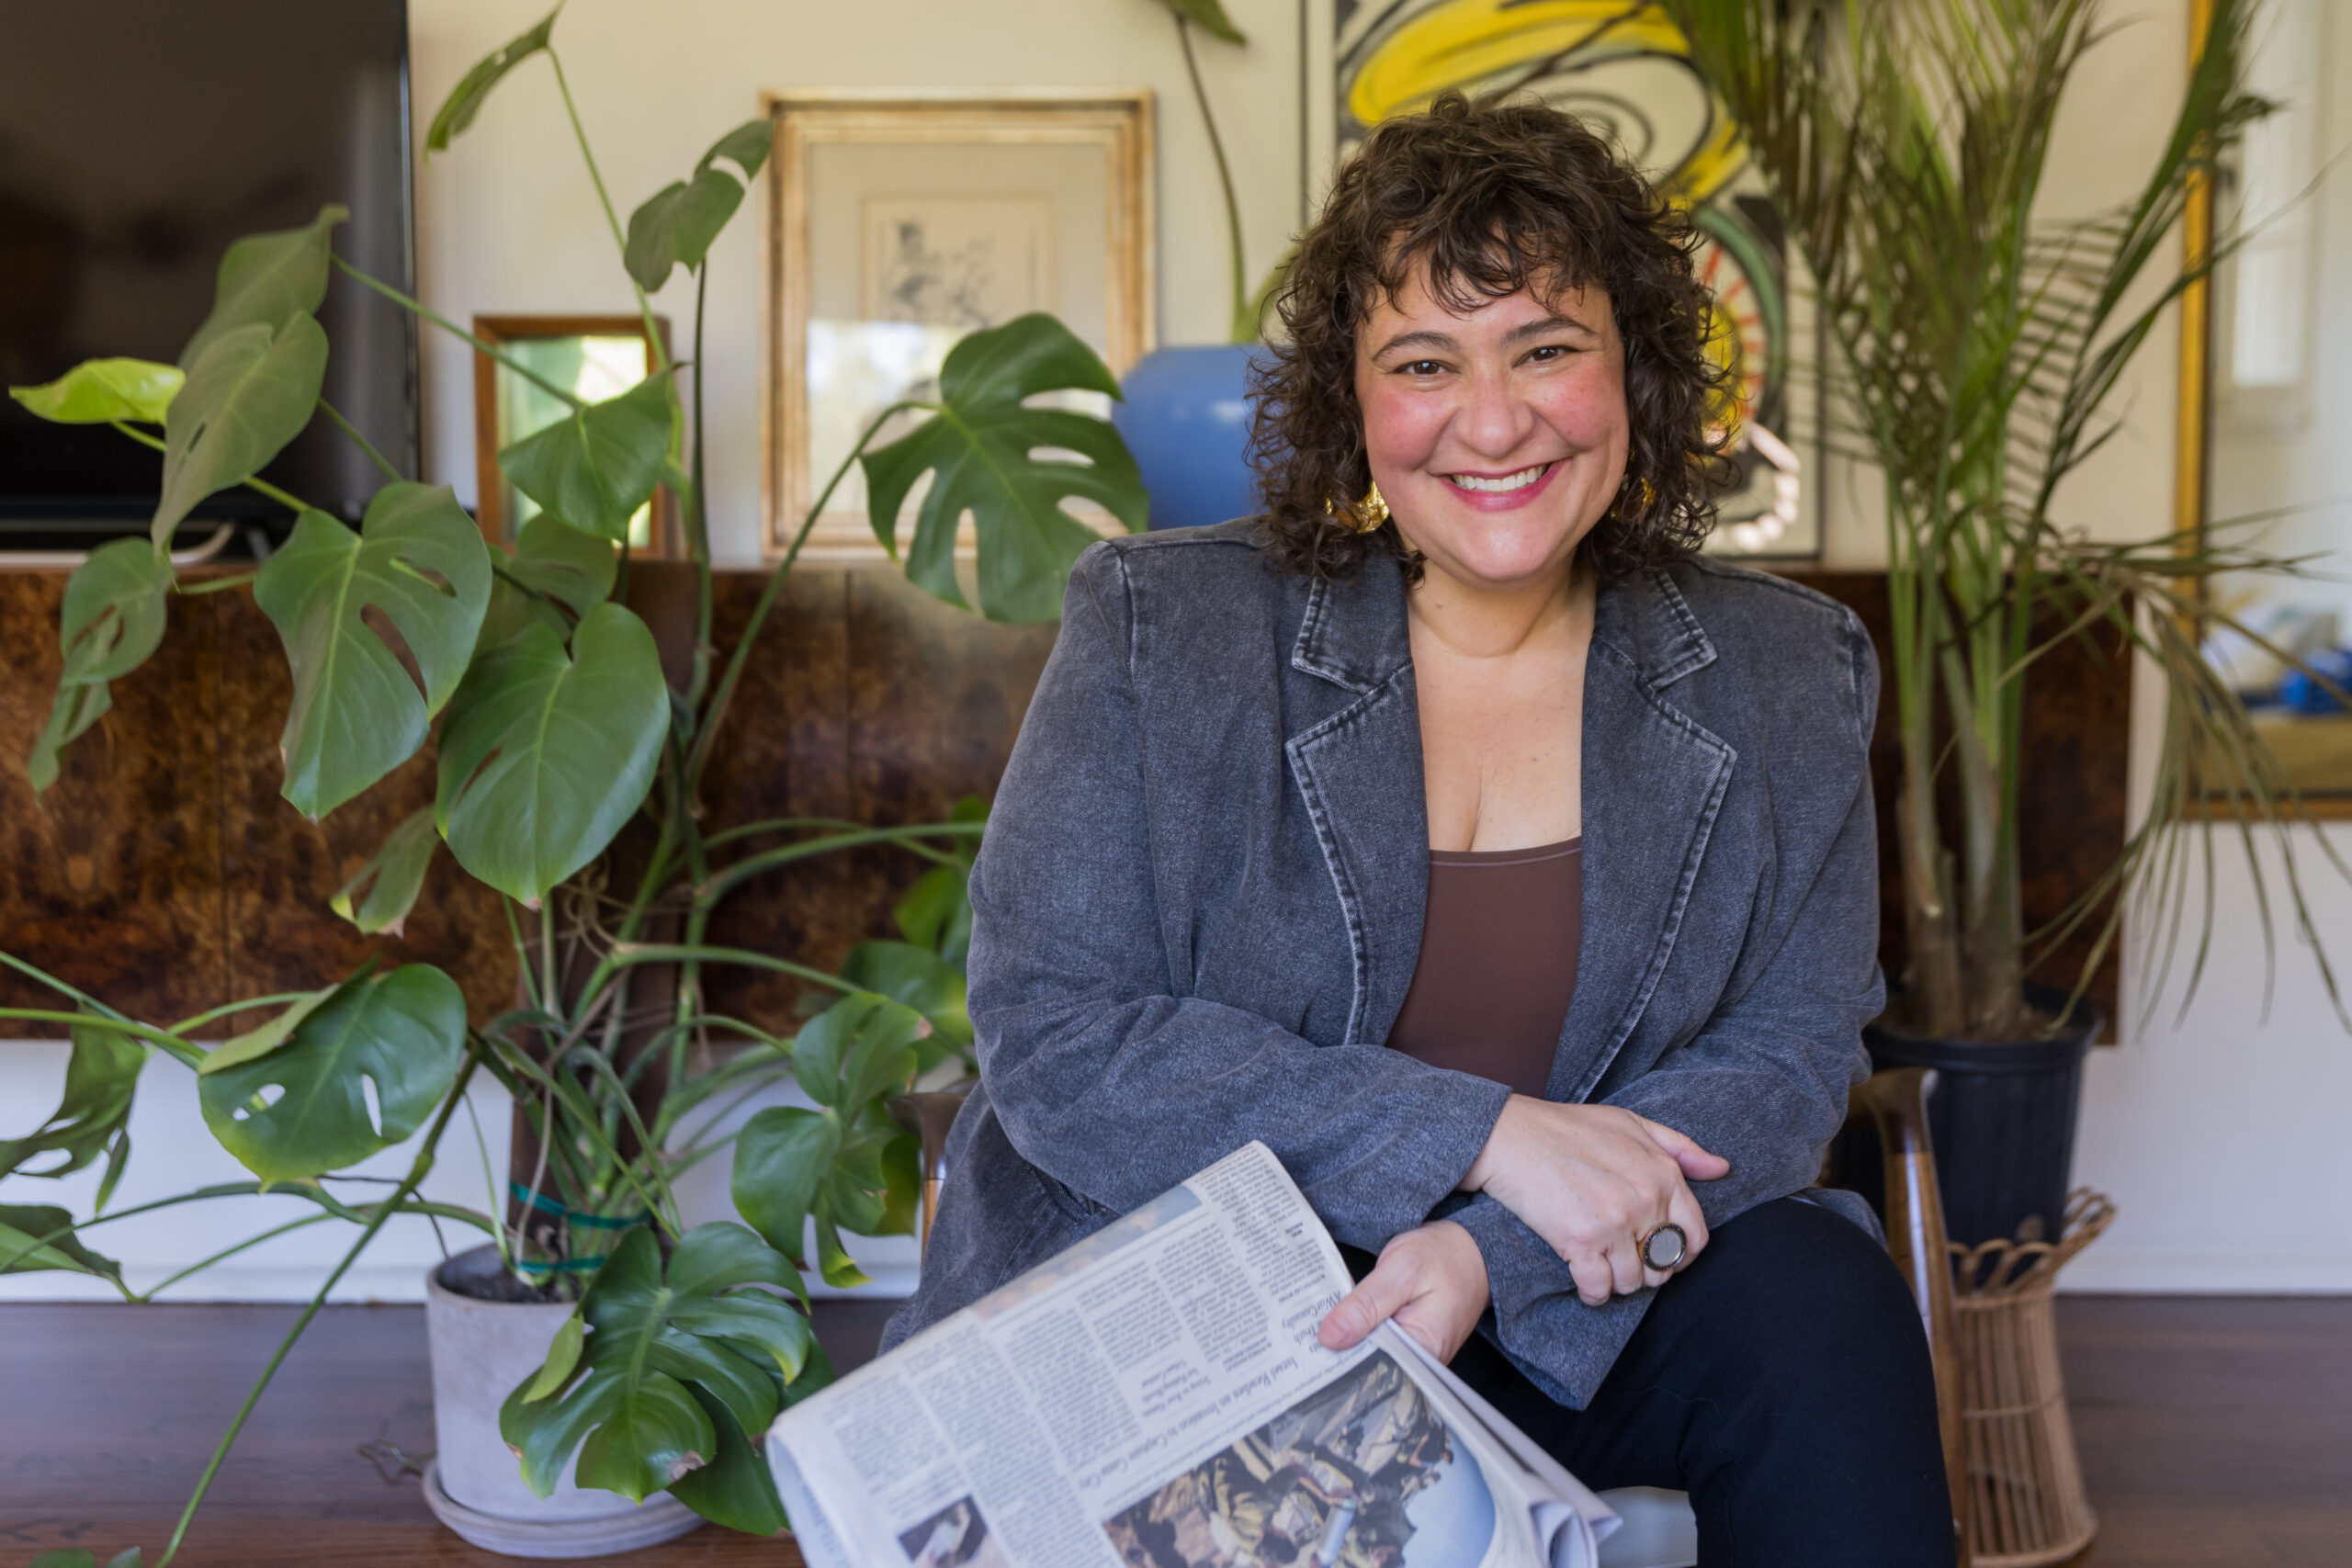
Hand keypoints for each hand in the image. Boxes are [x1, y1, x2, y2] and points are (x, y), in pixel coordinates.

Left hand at [1318, 1220, 1488, 1361]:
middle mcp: (1420, 1362)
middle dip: (1335, 1355)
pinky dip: (1356, 1335)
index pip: (1371, 1372)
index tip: (1303, 1353)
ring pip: (1370, 1358)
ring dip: (1343, 1344)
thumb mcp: (1401, 1269)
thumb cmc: (1443, 1255)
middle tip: (1297, 1341)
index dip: (1336, 1363)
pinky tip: (1336, 1325)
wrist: (1471, 1249)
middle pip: (1368, 1370)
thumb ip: (1366, 1304)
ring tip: (1308, 1334)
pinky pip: (1377, 1347)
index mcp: (1423, 1349)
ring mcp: (1414, 1354)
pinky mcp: (1408, 1344)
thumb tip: (1330, 1337)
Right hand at [1461, 1096, 1728, 1306]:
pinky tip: (1585, 1281)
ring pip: (1632, 1282)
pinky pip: (1599, 1288)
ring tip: (1602, 1267)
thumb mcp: (1631, 1124)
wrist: (1510, 1135)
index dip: (1680, 1253)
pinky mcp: (1579, 1241)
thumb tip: (1722, 1169)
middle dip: (1645, 1269)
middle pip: (1662, 1264)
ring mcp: (1613, 1222)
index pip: (1694, 1236)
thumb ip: (1680, 1148)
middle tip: (1623, 1260)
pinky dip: (1593, 1293)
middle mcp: (1644, 1200)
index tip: (1658, 1253)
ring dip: (1618, 1283)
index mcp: (1662, 1174)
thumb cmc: (1568, 1127)